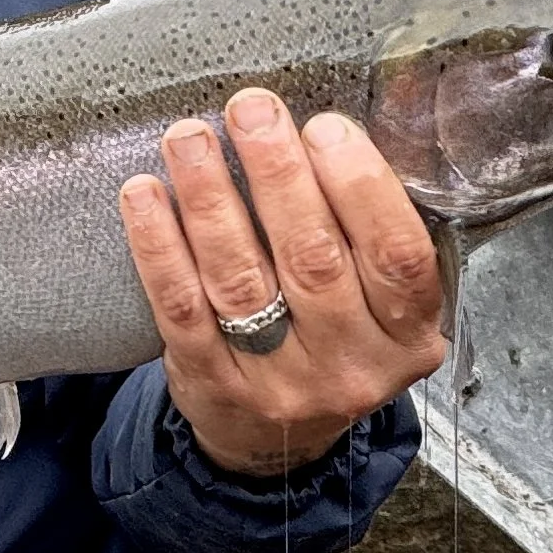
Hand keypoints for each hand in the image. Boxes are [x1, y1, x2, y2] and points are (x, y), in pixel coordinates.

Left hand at [118, 90, 447, 479]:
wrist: (279, 444)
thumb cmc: (334, 343)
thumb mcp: (383, 309)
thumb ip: (371, 238)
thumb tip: (326, 133)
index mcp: (406, 338)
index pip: (396, 257)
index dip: (361, 187)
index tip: (324, 127)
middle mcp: (348, 365)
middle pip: (312, 259)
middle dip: (278, 174)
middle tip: (250, 109)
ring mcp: (277, 382)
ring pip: (240, 280)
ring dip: (211, 198)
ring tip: (189, 138)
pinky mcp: (211, 384)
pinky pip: (181, 306)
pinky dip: (159, 245)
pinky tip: (145, 195)